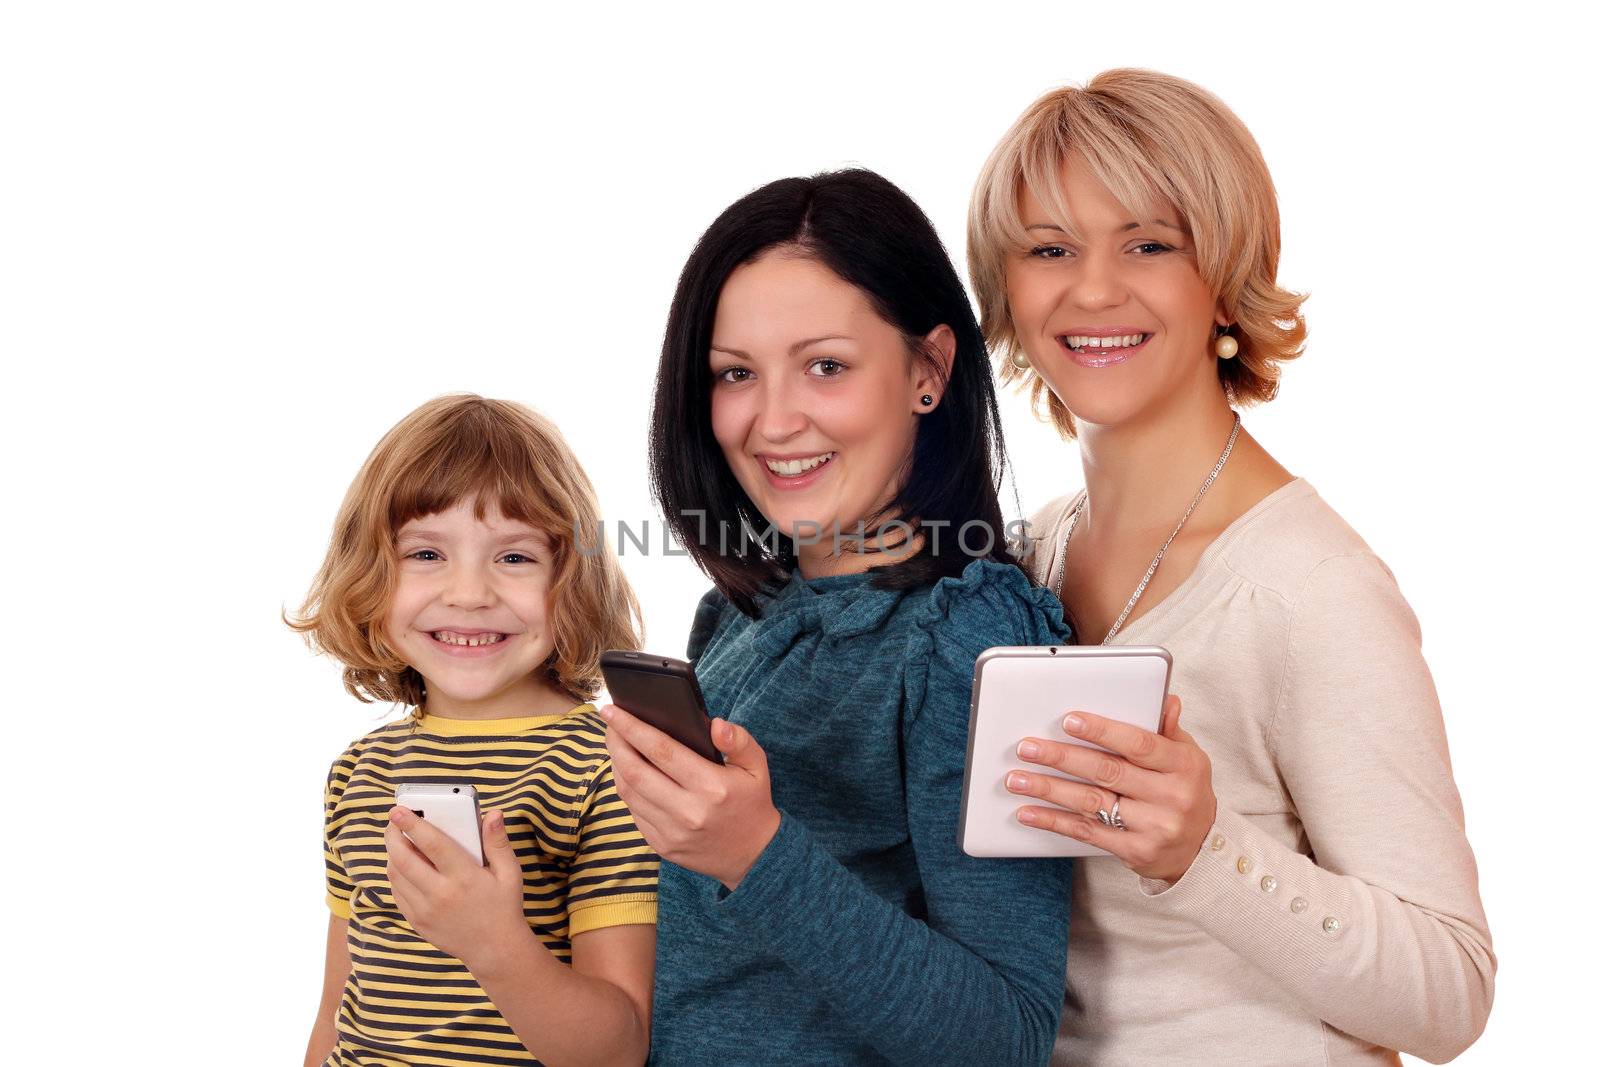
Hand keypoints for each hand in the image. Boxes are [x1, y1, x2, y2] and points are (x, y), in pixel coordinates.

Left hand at [385, 807, 531, 966]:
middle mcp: (441, 894)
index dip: (413, 825)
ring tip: (398, 839)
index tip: (398, 810)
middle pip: (404, 859)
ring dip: (392, 854)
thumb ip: (498, 842)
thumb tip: (493, 814)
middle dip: (393, 836)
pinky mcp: (417, 922)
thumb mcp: (510, 873)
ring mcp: (425, 911)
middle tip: (394, 821)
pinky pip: (397, 893)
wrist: (494, 950)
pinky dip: (395, 874)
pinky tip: (403, 864)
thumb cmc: (503, 906)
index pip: (433, 844)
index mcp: (465, 878)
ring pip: (396, 876)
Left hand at [601, 704, 780, 890]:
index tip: (612, 710)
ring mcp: (672, 832)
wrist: (754, 856)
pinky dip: (626, 788)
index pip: (662, 750)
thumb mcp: (757, 766)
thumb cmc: (751, 802)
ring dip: (616, 764)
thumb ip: (739, 741)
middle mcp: (688, 811)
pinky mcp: (662, 846)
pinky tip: (627, 772)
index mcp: (712, 787)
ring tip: (616, 743)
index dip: (632, 727)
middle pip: (635, 771)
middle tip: (608, 722)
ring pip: (629, 792)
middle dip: (616, 742)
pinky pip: (634, 812)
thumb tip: (715, 724)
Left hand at [1005, 694, 1216, 882]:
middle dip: (1062, 758)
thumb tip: (1167, 700)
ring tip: (1017, 779)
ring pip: (1091, 802)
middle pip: (1107, 772)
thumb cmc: (1186, 790)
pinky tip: (1029, 812)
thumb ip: (1169, 729)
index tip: (1069, 721)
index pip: (1139, 744)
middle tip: (1027, 748)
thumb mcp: (1189, 756)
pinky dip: (1054, 821)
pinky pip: (1087, 832)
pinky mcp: (1134, 851)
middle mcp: (1170, 796)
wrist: (1201, 849)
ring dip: (1049, 789)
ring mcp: (1152, 827)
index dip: (1102, 731)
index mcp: (1183, 765)